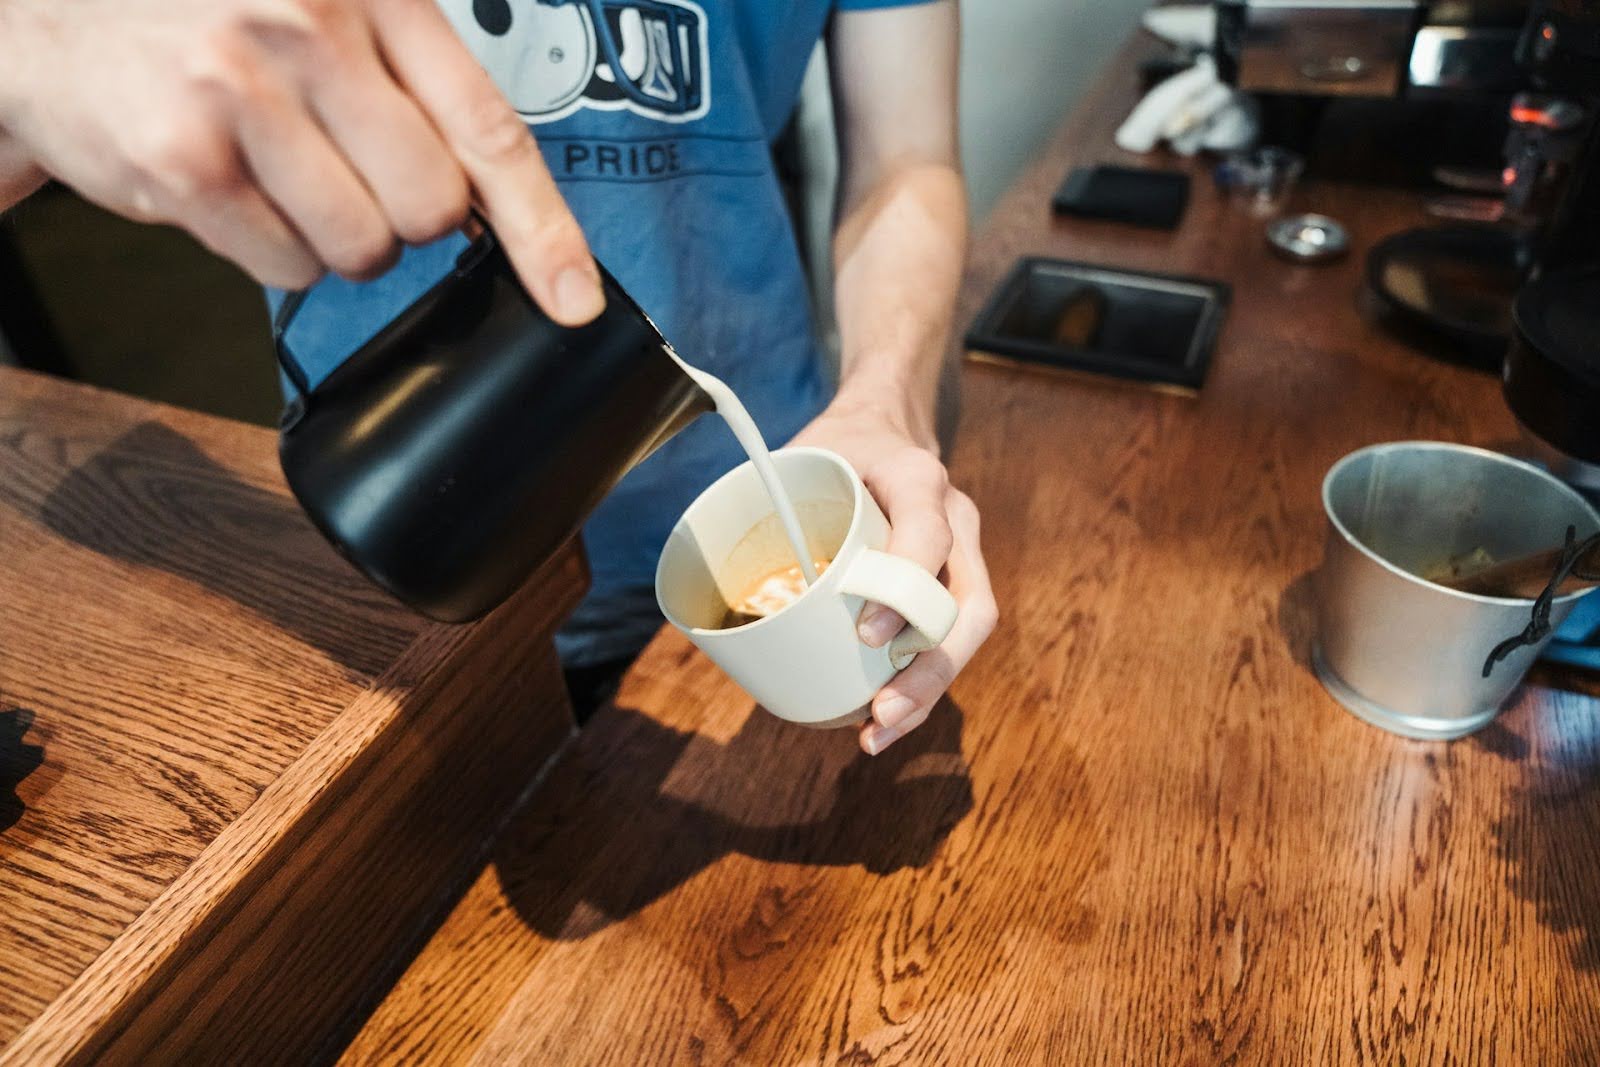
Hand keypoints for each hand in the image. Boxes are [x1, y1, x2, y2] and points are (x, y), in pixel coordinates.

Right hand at [0, 0, 602, 323]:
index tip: (576, 297)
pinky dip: (266, 248)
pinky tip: (224, 183)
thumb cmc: (199, 12)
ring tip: (272, 169)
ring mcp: (243, 91)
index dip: (545, 228)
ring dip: (330, 236)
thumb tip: (489, 207)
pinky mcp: (183, 158)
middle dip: (401, 217)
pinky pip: (285, 266)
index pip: (490, 128)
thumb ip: (409, 86)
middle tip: (339, 169)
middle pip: (433, 208)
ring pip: (363, 249)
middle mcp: (311, 27)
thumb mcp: (320, 6)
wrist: (41, 10)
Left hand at [792, 401, 997, 755]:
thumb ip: (774, 504)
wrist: (883, 427)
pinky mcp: (954, 582)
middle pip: (968, 605)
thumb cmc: (837, 448)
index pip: (928, 535)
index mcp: (917, 478)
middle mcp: (956, 516)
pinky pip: (951, 637)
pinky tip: (885, 718)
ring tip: (880, 731)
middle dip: (929, 667)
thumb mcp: (803, 453)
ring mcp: (963, 552)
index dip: (902, 590)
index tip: (865, 633)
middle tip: (881, 710)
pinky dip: (921, 682)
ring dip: (929, 688)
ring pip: (967, 630)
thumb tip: (713, 583)